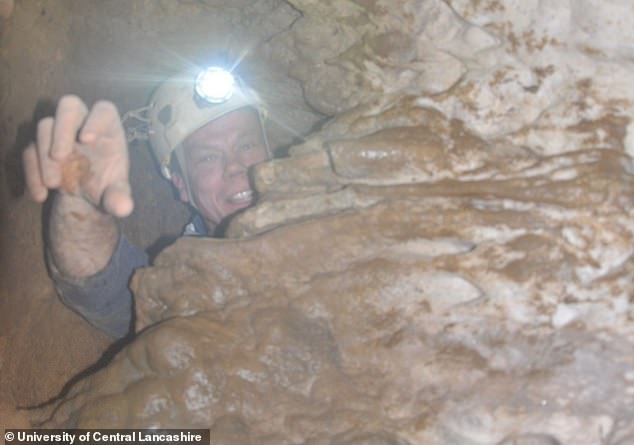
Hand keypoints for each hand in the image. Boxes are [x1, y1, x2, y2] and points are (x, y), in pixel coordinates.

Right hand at [23, 95, 132, 216]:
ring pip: (45, 126)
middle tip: (59, 157)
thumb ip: (120, 199)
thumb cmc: (107, 187)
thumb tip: (124, 208)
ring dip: (44, 155)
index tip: (87, 140)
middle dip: (61, 129)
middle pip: (69, 105)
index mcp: (108, 130)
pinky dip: (32, 172)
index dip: (95, 120)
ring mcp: (59, 132)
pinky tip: (40, 195)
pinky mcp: (40, 145)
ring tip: (54, 185)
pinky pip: (29, 149)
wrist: (87, 196)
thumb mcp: (116, 196)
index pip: (104, 110)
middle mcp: (83, 125)